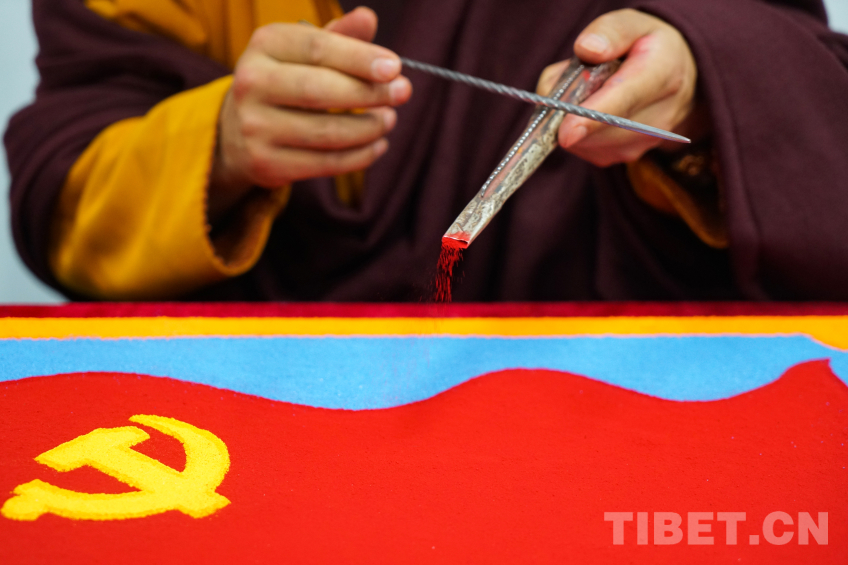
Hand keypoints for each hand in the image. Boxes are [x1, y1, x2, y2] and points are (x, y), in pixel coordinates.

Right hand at [209, 7, 411, 219]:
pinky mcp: (267, 163)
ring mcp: (255, 127)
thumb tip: (368, 18)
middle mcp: (251, 83)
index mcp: (264, 45)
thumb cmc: (285, 83)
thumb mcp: (303, 53)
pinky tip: (377, 145)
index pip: (317, 48)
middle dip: (369, 93)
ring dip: (369, 127)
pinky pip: (325, 163)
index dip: (360, 57)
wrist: (237, 134)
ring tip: (389, 119)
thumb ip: (338, 37)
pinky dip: (359, 156)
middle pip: (320, 90)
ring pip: (326, 132)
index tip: (395, 68)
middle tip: (402, 93)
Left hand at [537, 9, 708, 166]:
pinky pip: (586, 148)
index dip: (592, 117)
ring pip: (588, 141)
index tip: (566, 131)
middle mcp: (660, 114)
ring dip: (572, 120)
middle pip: (600, 127)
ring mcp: (644, 141)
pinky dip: (578, 131)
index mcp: (663, 72)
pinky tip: (591, 111)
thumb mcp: (634, 24)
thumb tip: (586, 49)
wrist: (678, 77)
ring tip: (589, 92)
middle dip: (571, 110)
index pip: (624, 99)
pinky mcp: (626, 156)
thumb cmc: (647, 47)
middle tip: (574, 81)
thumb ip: (610, 32)